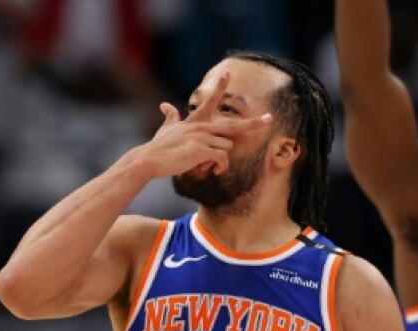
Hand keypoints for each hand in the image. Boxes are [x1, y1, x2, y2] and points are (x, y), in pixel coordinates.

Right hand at [136, 70, 271, 178]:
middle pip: (233, 124)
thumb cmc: (158, 147)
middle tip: (269, 119)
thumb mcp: (165, 129)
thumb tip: (165, 105)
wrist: (149, 160)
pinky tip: (212, 171)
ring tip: (205, 165)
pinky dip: (220, 167)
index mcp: (195, 120)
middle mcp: (201, 126)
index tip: (229, 72)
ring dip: (219, 159)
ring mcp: (202, 137)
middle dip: (253, 123)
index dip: (220, 86)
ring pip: (226, 147)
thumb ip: (169, 117)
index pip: (210, 100)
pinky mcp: (201, 150)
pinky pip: (221, 158)